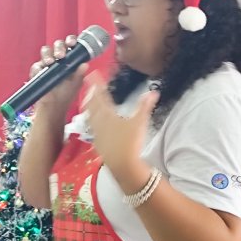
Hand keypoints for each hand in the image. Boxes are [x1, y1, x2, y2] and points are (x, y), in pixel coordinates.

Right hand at [29, 34, 88, 111]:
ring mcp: (47, 64)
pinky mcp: (37, 72)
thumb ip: (79, 74)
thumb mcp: (75, 84)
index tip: (72, 43)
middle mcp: (58, 59)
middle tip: (61, 55)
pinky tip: (41, 72)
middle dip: (59, 47)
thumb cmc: (66, 95)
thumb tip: (85, 64)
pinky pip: (36, 66)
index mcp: (70, 59)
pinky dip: (38, 67)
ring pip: (45, 51)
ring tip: (50, 62)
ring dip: (47, 55)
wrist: (54, 107)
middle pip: (57, 45)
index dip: (71, 41)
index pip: (70, 45)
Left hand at [84, 78, 159, 192]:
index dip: (97, 84)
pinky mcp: (98, 143)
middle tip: (87, 86)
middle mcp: (99, 123)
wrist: (123, 166)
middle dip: (89, 94)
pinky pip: (92, 127)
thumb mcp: (140, 122)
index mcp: (108, 115)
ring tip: (86, 100)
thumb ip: (145, 106)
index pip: (101, 96)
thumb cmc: (131, 142)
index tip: (92, 74)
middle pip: (92, 105)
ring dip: (88, 106)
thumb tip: (153, 92)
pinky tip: (93, 122)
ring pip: (90, 116)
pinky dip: (91, 120)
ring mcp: (97, 134)